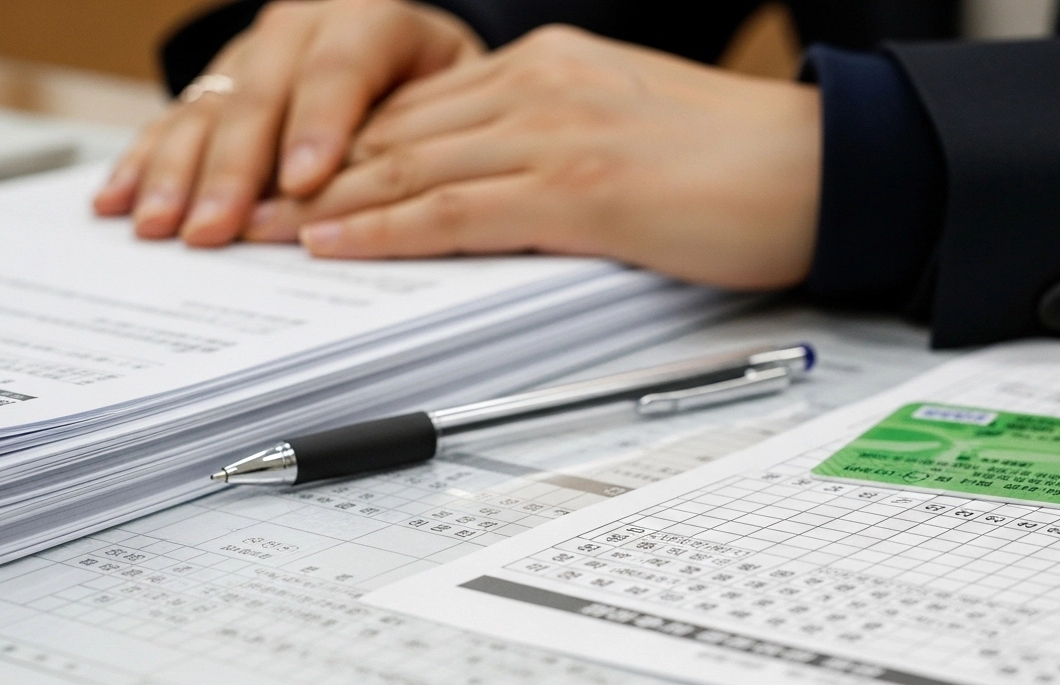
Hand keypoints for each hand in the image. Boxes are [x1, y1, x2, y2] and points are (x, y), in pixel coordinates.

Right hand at [92, 0, 482, 246]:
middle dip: (234, 171)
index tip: (304, 184)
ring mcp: (254, 50)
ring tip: (160, 227)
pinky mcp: (222, 80)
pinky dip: (146, 162)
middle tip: (214, 229)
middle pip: (262, 95)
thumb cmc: (444, 86)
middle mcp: (304, 26)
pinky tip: (119, 197)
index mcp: (374, 17)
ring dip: (179, 174)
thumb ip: (430, 132)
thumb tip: (407, 202)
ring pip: (211, 108)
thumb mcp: (456, 98)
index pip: (341, 70)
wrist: (410, 49)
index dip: (320, 128)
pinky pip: (177, 118)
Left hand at [248, 26, 820, 289]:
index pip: (421, 112)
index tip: (286, 180)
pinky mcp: (582, 186)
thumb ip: (553, 148)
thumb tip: (495, 195)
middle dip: (309, 176)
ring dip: (324, 204)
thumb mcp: (626, 132)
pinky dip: (387, 227)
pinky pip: (459, 207)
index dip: (343, 150)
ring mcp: (558, 131)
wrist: (820, 167)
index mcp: (551, 67)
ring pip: (410, 166)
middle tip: (239, 208)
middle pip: (398, 135)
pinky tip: (334, 241)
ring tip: (257, 233)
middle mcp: (542, 85)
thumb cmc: (737, 163)